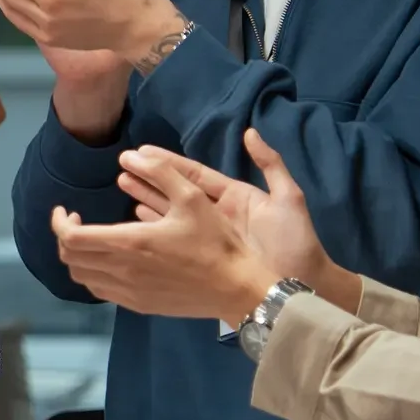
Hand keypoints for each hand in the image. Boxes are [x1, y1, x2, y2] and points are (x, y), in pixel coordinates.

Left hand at [50, 158, 279, 325]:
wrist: (236, 289)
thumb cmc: (216, 242)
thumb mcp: (193, 198)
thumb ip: (161, 172)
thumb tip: (131, 156)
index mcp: (129, 243)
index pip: (70, 238)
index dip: (59, 222)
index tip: (66, 210)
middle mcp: (121, 271)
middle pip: (69, 258)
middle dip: (65, 236)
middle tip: (79, 220)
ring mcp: (128, 292)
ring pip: (81, 277)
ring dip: (78, 256)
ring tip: (93, 238)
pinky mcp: (138, 305)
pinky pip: (100, 290)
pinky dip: (93, 273)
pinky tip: (111, 259)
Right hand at [116, 130, 360, 311]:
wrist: (298, 286)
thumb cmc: (295, 243)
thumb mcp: (288, 199)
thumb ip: (271, 164)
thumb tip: (250, 133)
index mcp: (234, 196)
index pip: (194, 174)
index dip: (168, 162)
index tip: (143, 151)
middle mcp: (216, 213)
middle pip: (177, 191)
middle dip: (150, 178)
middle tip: (122, 166)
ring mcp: (207, 236)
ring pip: (170, 213)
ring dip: (146, 199)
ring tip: (122, 185)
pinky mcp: (201, 257)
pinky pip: (173, 238)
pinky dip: (154, 227)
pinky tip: (134, 218)